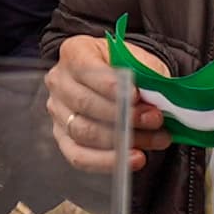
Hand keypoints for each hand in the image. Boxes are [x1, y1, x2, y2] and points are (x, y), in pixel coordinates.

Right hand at [45, 40, 157, 174]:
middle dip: (124, 115)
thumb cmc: (129, 68)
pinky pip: (79, 156)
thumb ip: (147, 75)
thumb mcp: (141, 60)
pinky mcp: (63, 138)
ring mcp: (58, 112)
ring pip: (84, 132)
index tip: (136, 95)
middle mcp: (59, 81)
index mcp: (75, 52)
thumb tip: (154, 99)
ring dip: (123, 140)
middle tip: (155, 119)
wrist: (120, 81)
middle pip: (84, 103)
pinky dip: (108, 161)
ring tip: (156, 139)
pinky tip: (133, 160)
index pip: (86, 69)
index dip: (111, 85)